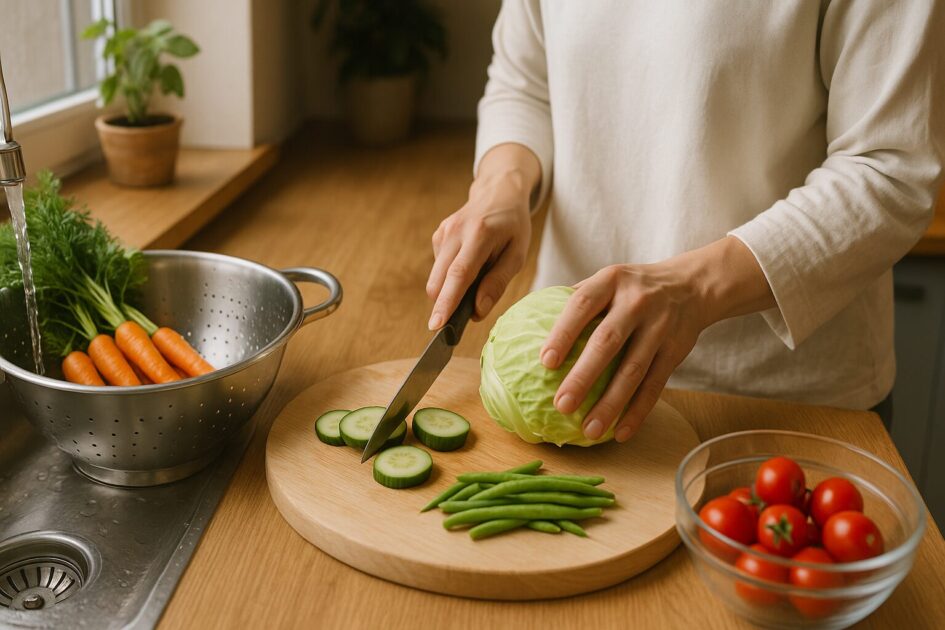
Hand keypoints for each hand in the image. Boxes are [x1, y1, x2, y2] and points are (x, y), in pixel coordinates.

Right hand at [426, 144, 539, 328]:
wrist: (498, 192)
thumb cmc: (513, 226)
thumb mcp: (518, 254)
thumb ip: (498, 282)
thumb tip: (478, 311)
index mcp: (480, 235)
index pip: (459, 275)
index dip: (446, 303)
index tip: (436, 326)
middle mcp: (456, 232)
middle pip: (440, 280)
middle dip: (442, 306)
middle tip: (455, 324)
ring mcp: (443, 232)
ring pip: (436, 277)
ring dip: (449, 292)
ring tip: (475, 284)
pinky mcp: (438, 235)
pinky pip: (439, 268)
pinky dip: (450, 277)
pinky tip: (469, 265)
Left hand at [540, 237, 774, 442]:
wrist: (691, 285)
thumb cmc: (632, 288)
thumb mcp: (607, 279)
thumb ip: (576, 299)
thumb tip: (527, 327)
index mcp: (610, 281)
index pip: (582, 305)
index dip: (563, 332)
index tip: (544, 362)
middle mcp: (636, 302)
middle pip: (607, 342)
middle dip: (584, 376)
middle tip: (561, 405)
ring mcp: (659, 327)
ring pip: (633, 370)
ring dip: (611, 404)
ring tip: (588, 430)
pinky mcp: (676, 350)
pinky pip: (655, 385)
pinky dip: (638, 412)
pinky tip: (619, 433)